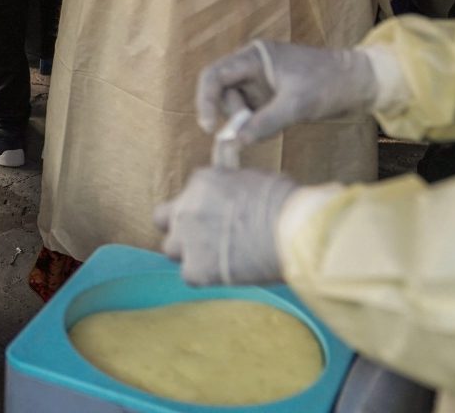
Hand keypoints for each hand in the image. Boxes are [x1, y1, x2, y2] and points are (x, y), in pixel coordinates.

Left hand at [154, 167, 295, 285]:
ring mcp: (187, 238)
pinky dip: (203, 275)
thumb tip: (230, 198)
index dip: (201, 207)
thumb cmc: (283, 203)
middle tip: (202, 236)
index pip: (187, 196)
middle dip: (179, 227)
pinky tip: (223, 273)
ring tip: (215, 257)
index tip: (216, 216)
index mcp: (200, 181)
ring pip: (171, 249)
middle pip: (163, 219)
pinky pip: (189, 275)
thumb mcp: (251, 179)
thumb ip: (229, 188)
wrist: (290, 231)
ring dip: (188, 252)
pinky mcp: (195, 268)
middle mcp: (186, 208)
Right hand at [196, 40, 379, 143]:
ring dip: (247, 122)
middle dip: (233, 115)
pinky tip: (276, 128)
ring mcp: (261, 82)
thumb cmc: (330, 84)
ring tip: (274, 127)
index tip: (210, 127)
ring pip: (237, 106)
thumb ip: (264, 123)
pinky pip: (252, 113)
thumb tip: (235, 142)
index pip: (214, 75)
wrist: (362, 84)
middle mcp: (252, 67)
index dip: (205, 100)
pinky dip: (257, 125)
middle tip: (248, 134)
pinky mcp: (271, 97)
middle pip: (223, 93)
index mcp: (254, 56)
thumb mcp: (297, 105)